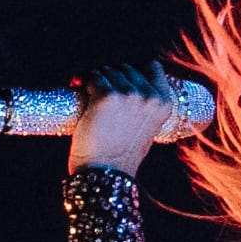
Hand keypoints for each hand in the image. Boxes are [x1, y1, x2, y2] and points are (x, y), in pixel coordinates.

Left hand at [64, 63, 179, 176]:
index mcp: (163, 104)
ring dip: (94, 78)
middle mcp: (148, 96)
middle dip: (110, 75)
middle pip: (126, 69)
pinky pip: (91, 78)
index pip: (152, 67)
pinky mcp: (106, 97)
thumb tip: (124, 86)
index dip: (134, 71)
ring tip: (85, 90)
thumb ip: (143, 108)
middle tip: (96, 87)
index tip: (120, 80)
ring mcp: (128, 94)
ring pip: (107, 71)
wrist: (105, 174)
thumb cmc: (120, 157)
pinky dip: (82, 81)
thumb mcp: (144, 130)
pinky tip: (77, 87)